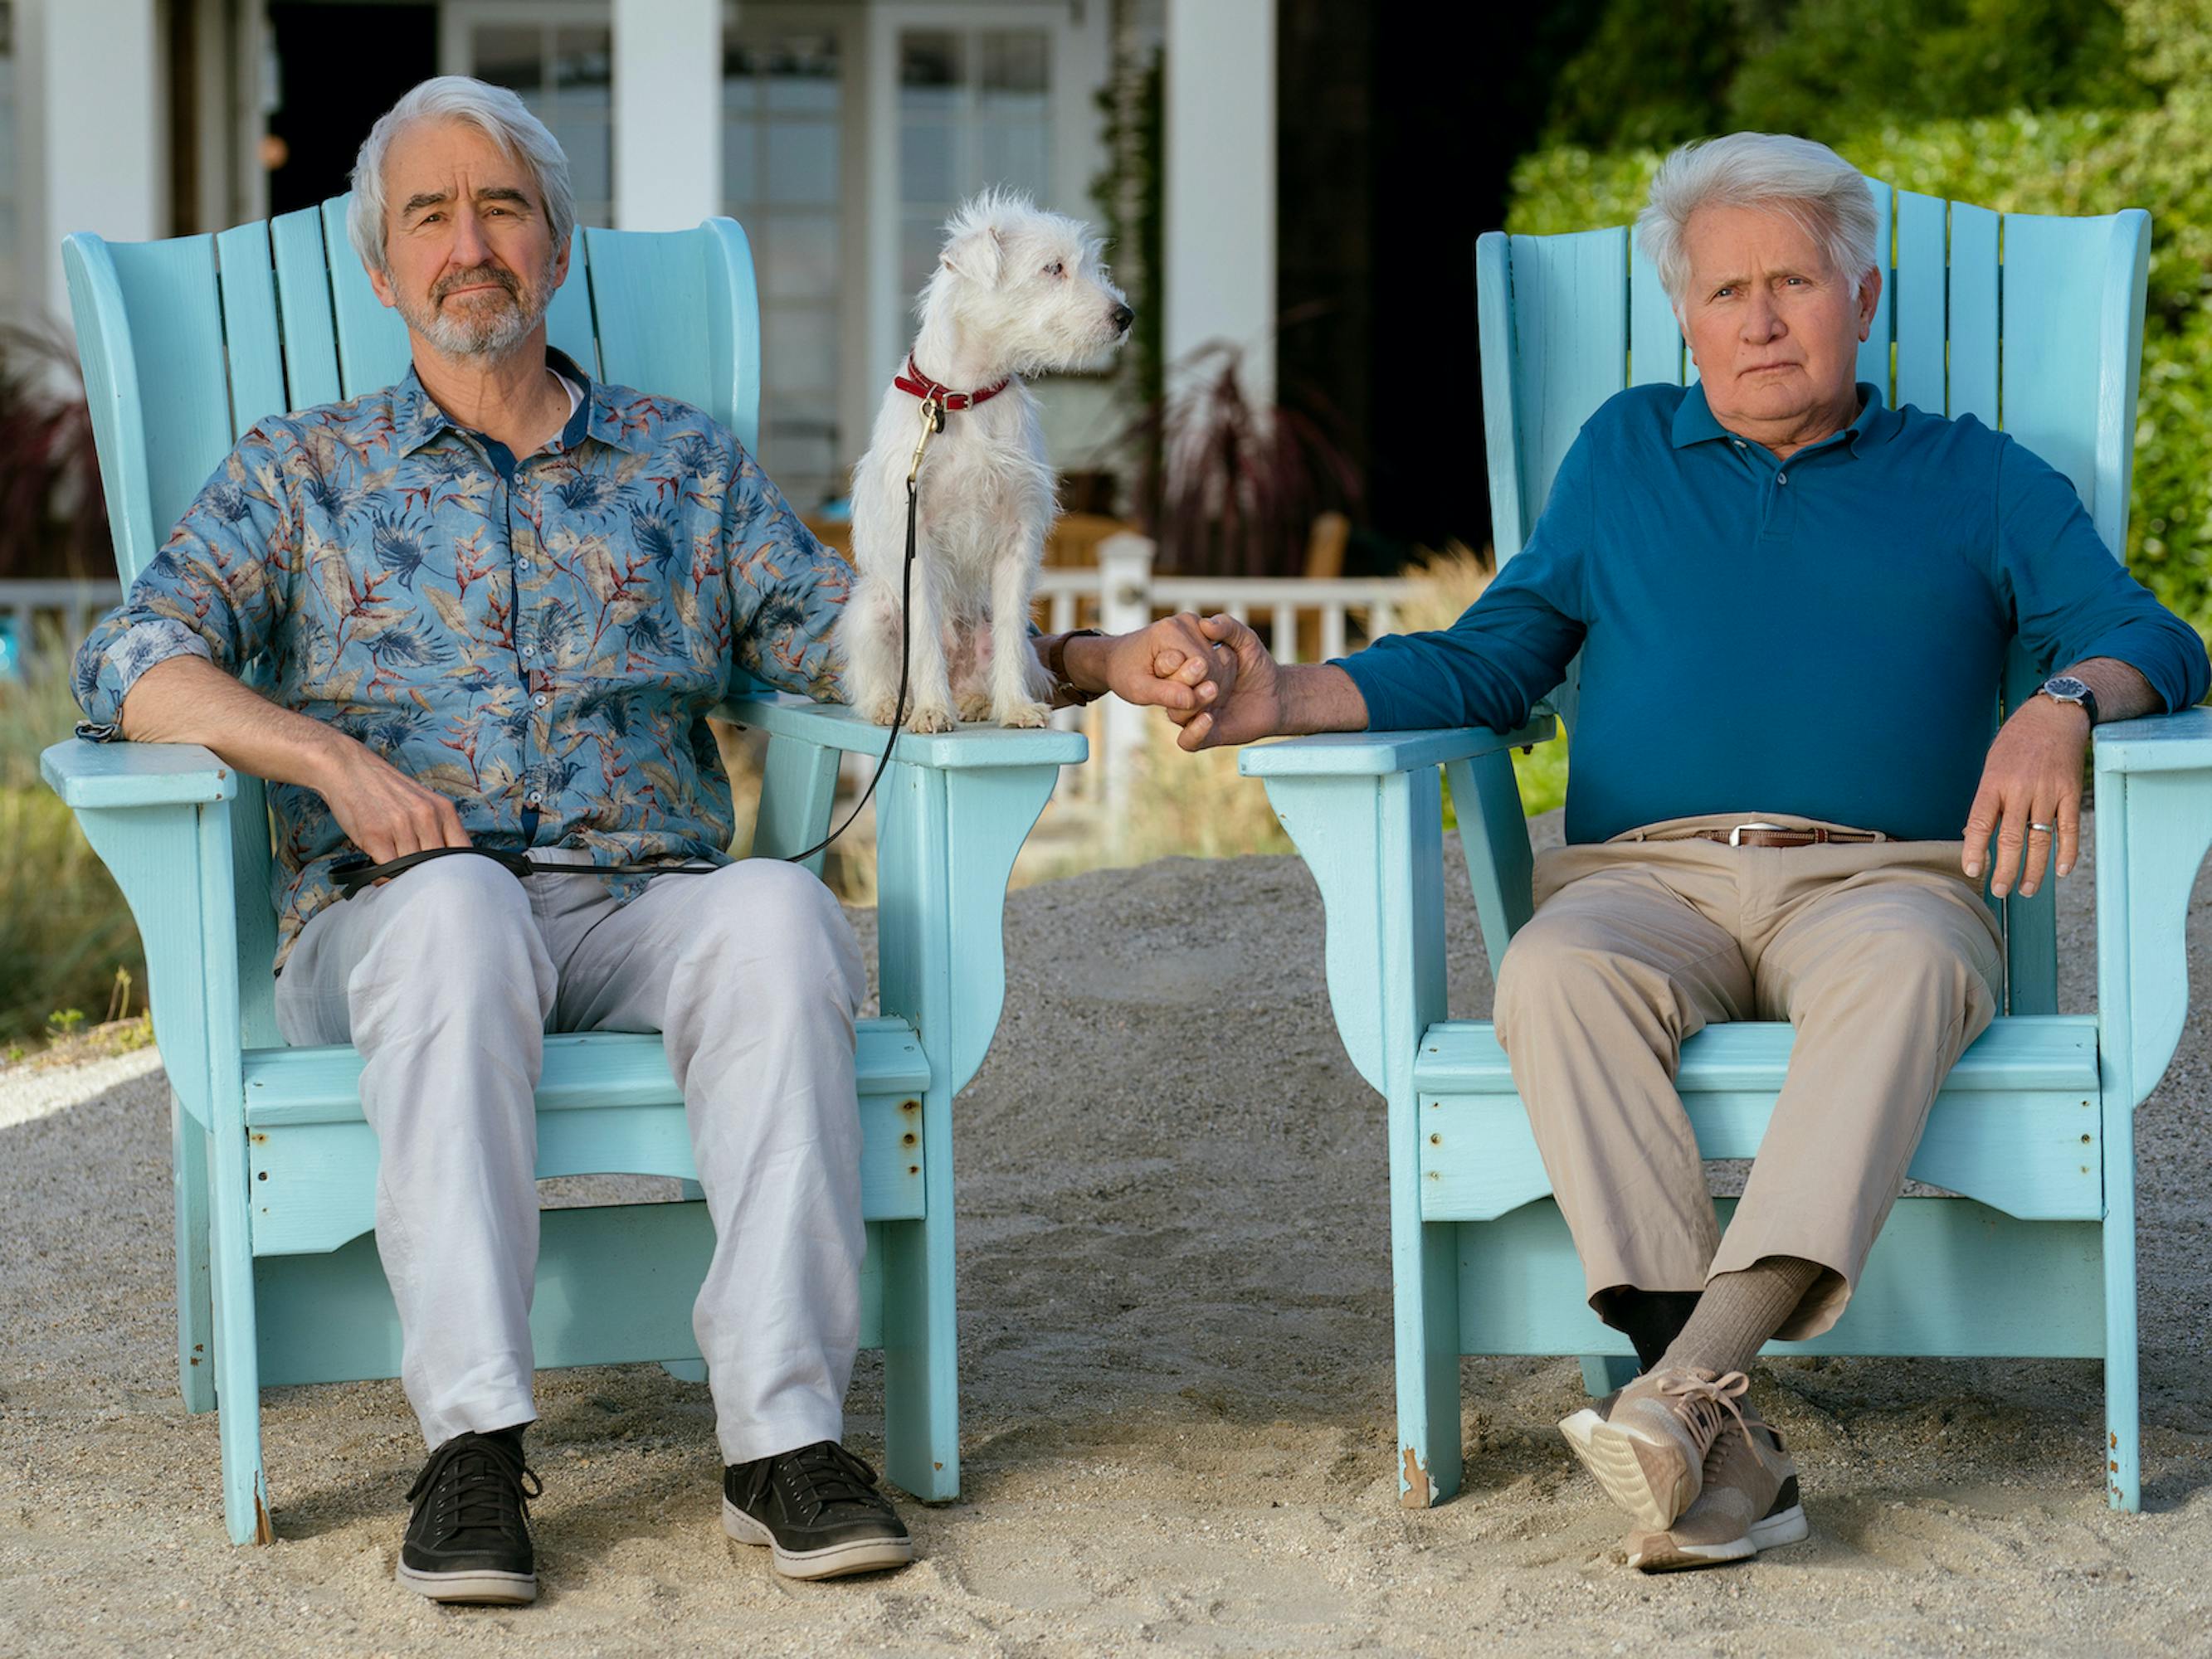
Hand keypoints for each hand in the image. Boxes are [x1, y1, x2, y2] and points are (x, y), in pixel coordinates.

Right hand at [316, 734, 471, 865]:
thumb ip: (437, 829)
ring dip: (404, 877)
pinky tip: (380, 873)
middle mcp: (426, 816)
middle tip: (417, 883)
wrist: (348, 768)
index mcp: (443, 809)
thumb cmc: (385, 789)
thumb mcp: (422, 803)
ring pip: (413, 869)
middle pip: (438, 865)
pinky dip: (385, 877)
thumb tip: (446, 866)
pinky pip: (388, 869)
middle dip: (427, 878)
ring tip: (395, 873)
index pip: (464, 852)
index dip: (458, 871)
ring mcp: (402, 825)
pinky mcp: (376, 835)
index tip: (449, 880)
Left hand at [1080, 612, 1234, 714]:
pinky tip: (1186, 679)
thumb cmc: (1125, 673)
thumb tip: (1192, 699)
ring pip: (1217, 663)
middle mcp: (1186, 621)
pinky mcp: (1199, 630)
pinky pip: (1215, 657)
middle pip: (1212, 665)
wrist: (1117, 658)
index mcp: (1170, 632)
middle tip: (1171, 693)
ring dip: (1202, 681)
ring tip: (1175, 684)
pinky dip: (1204, 674)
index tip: (1169, 696)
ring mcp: (1194, 623)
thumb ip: (1166, 694)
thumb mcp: (1138, 690)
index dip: (1192, 691)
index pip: (1202, 670)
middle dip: (1198, 687)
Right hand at [1163, 614, 1280, 749]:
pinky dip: (1194, 731)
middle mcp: (1188, 693)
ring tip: (1213, 689)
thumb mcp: (1245, 640)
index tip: (1184, 650)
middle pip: (1167, 691)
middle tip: (1202, 668)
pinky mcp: (1208, 735)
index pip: (1166, 667)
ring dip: (1190, 703)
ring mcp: (1195, 715)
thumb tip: (1205, 623)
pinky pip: (1188, 741)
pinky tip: (1209, 718)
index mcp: (1188, 671)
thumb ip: (1228, 627)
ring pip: (1175, 715)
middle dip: (1181, 679)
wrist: (1278, 694)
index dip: (1170, 659)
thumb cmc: (1257, 665)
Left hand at [1962, 695, 2088, 897]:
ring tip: (2025, 889)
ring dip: (2034, 870)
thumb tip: (1972, 834)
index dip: (1975, 850)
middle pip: (2011, 839)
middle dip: (2004, 870)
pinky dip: (2067, 853)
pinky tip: (2061, 871)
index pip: (1980, 823)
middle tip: (2000, 891)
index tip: (1972, 871)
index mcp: (1994, 783)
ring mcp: (2048, 792)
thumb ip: (1986, 800)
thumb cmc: (2016, 742)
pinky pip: (2069, 829)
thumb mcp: (1992, 765)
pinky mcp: (2071, 793)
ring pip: (2040, 840)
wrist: (2054, 715)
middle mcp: (2020, 790)